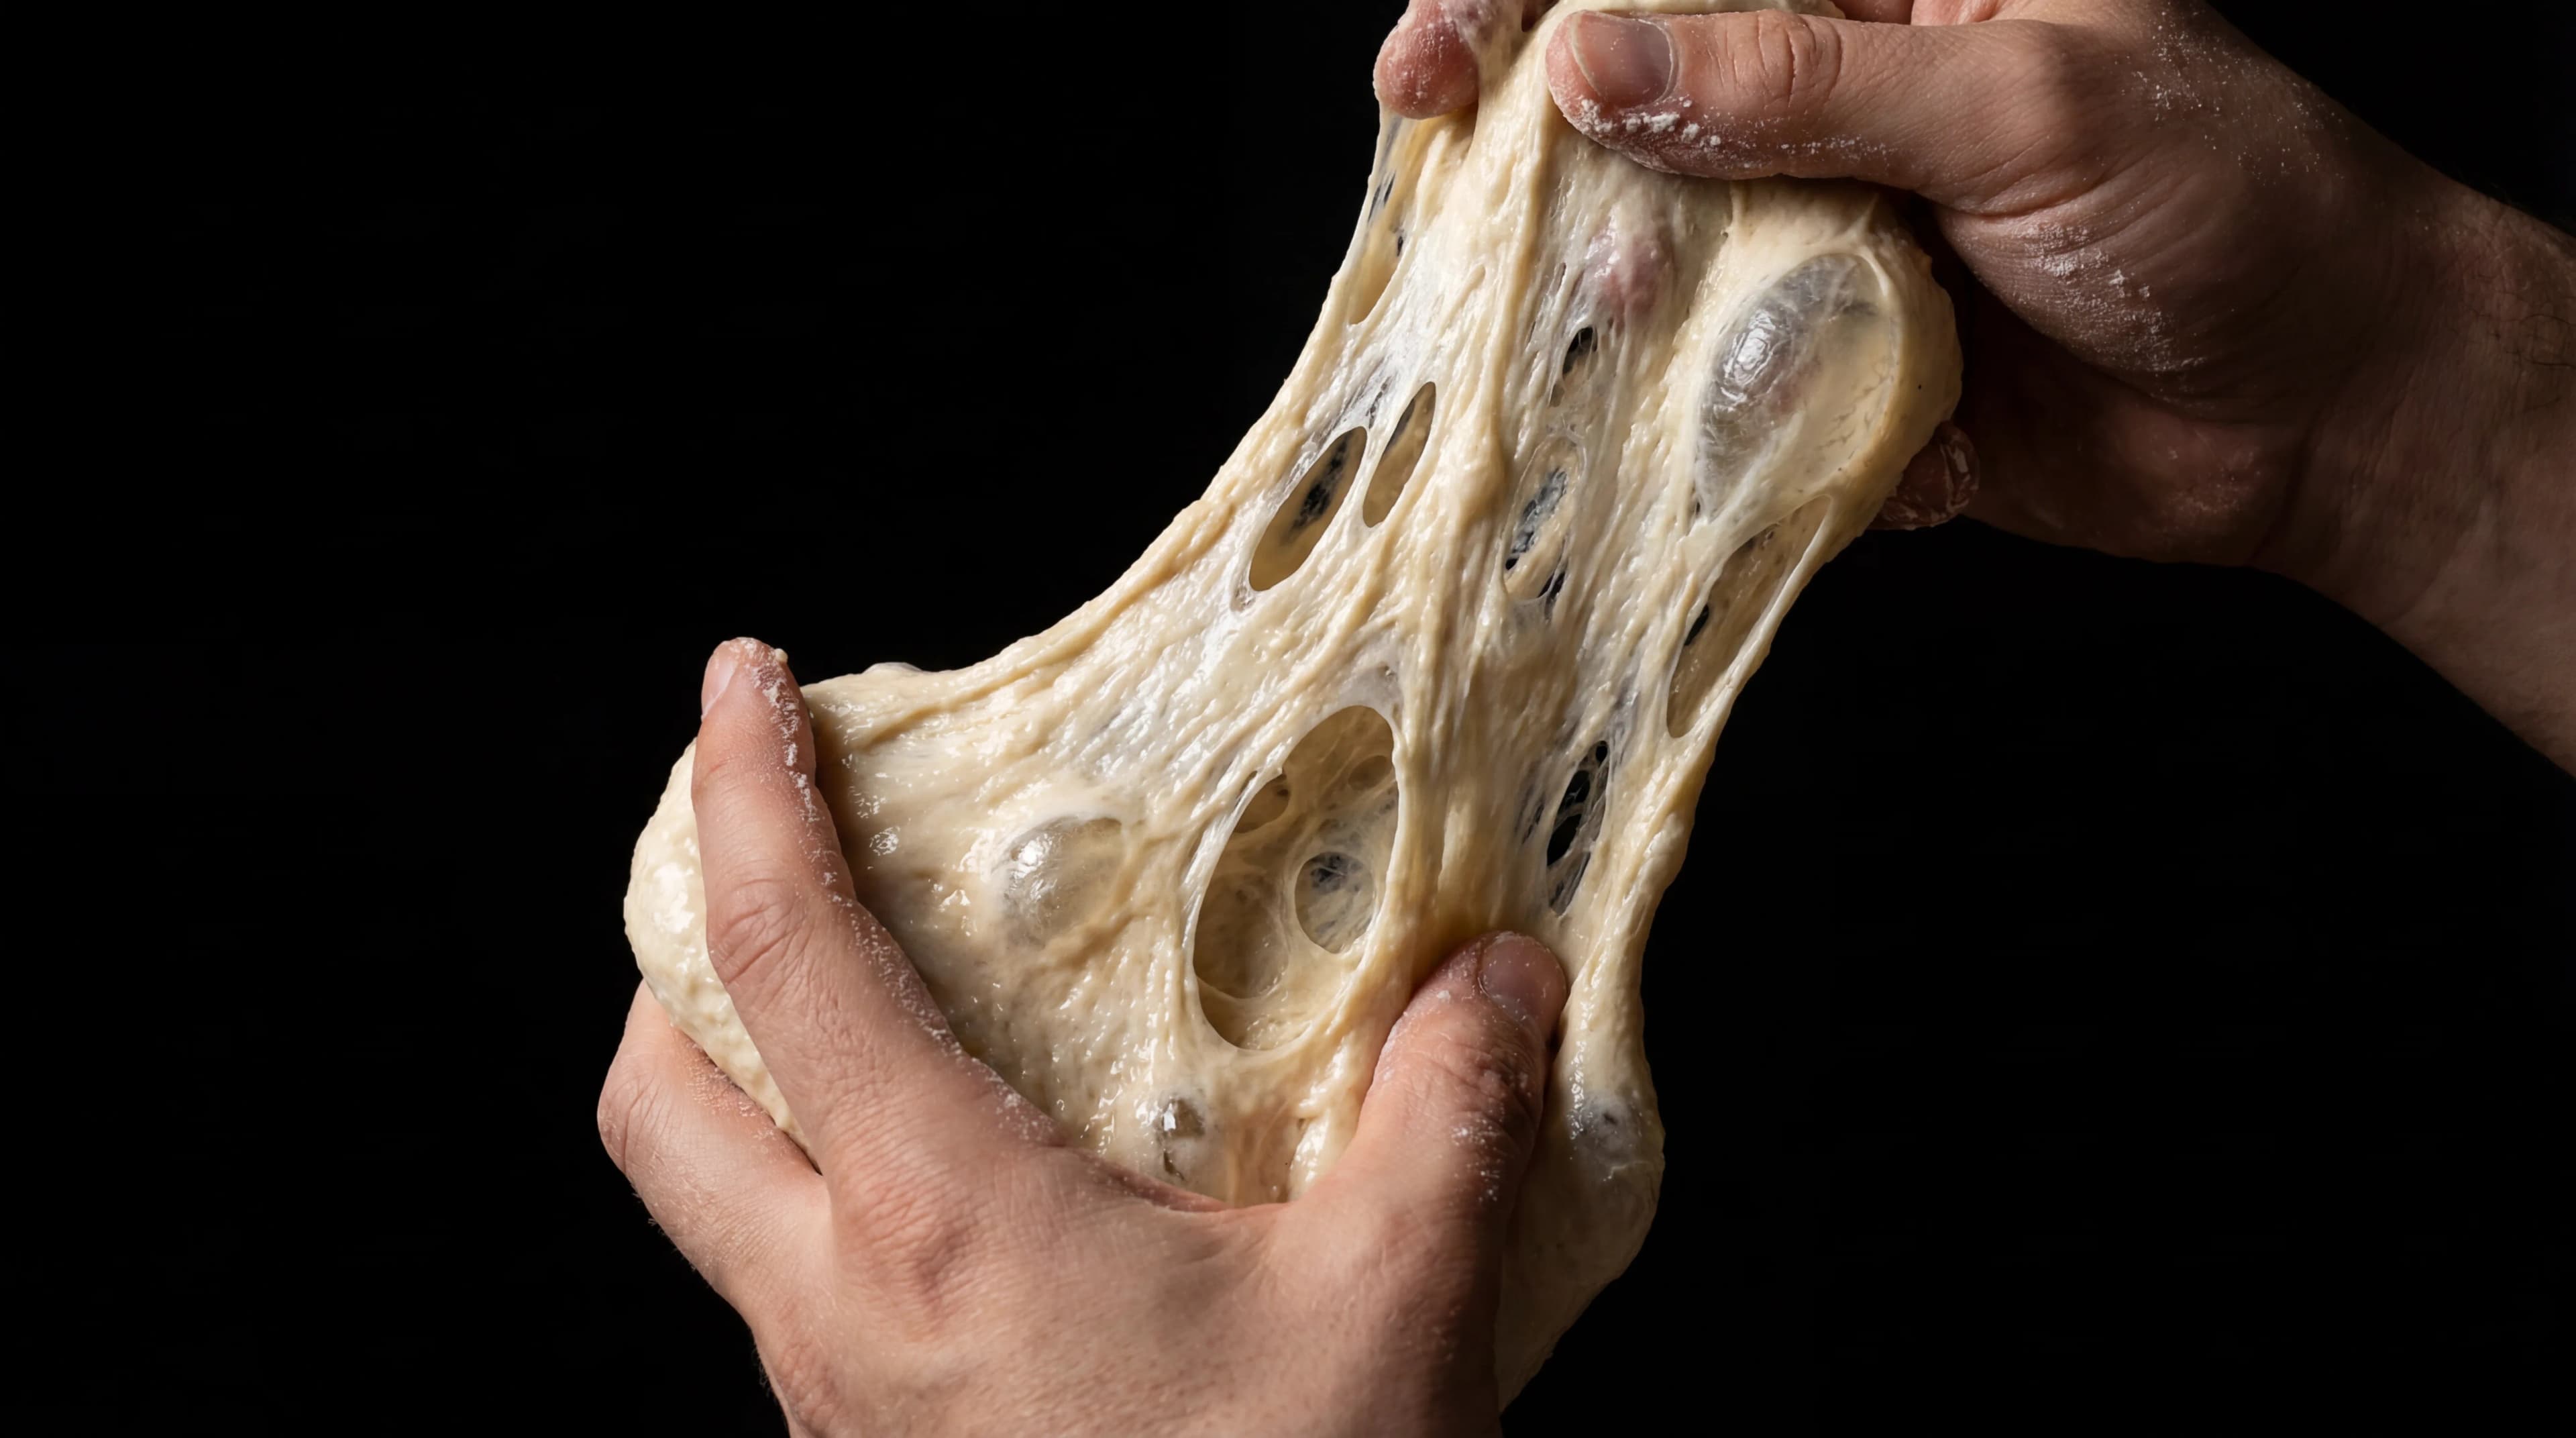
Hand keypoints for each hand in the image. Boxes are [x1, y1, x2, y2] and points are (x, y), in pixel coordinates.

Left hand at [600, 639, 1568, 1434]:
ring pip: (711, 1217)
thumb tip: (1499, 973)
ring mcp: (841, 1410)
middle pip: (656, 1105)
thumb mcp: (1399, 1307)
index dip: (741, 795)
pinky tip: (976, 1197)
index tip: (742, 682)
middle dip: (678, 961)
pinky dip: (833, 1201)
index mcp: (939, 1229)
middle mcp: (840, 1318)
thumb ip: (1450, 1111)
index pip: (785, 959)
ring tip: (877, 1020)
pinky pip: (796, 1302)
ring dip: (752, 1093)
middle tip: (771, 872)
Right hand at [1382, 0, 2574, 766]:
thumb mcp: (2020, 107)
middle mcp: (1843, 116)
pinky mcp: (1839, 376)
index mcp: (1889, 0)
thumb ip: (1801, 90)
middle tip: (1462, 209)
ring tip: (1626, 315)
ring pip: (1663, 264)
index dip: (1534, 5)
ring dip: (1623, 300)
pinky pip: (1724, 395)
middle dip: (1543, 163)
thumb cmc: (2227, 205)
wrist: (2330, 411)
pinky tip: (1704, 427)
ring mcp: (1834, 245)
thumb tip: (1598, 69)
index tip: (1436, 65)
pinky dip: (1696, 419)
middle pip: (1637, 118)